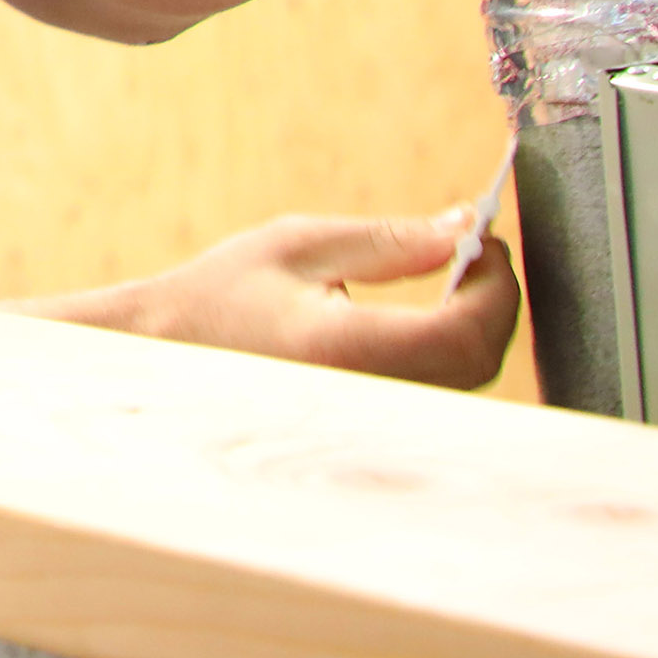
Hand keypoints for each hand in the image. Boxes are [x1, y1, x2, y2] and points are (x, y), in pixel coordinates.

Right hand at [79, 210, 520, 389]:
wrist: (162, 356)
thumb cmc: (221, 296)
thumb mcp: (301, 246)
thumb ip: (390, 241)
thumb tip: (466, 226)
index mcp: (343, 348)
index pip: (464, 333)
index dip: (495, 286)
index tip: (485, 240)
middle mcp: (364, 399)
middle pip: (476, 363)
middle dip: (492, 302)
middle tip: (473, 251)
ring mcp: (366, 424)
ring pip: (463, 384)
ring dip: (474, 326)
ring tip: (450, 278)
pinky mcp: (366, 432)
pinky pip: (435, 394)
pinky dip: (449, 351)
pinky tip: (425, 317)